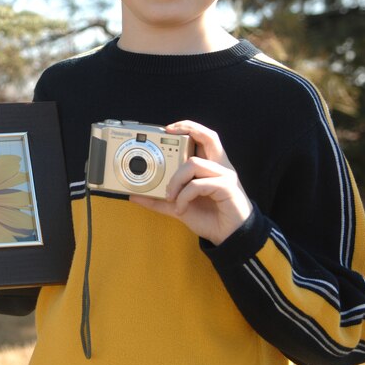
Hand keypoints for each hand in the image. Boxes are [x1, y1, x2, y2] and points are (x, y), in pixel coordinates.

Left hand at [130, 120, 252, 245]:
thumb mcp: (179, 207)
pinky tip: (180, 208)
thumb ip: (159, 201)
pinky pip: (198, 185)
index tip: (167, 128)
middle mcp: (220, 167)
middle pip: (208, 137)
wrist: (230, 238)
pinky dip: (184, 196)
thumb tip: (135, 196)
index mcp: (210, 167)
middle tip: (165, 133)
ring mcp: (225, 175)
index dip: (189, 127)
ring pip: (193, 163)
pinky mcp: (226, 187)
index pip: (204, 138)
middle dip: (188, 129)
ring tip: (169, 196)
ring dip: (175, 179)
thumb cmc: (210, 218)